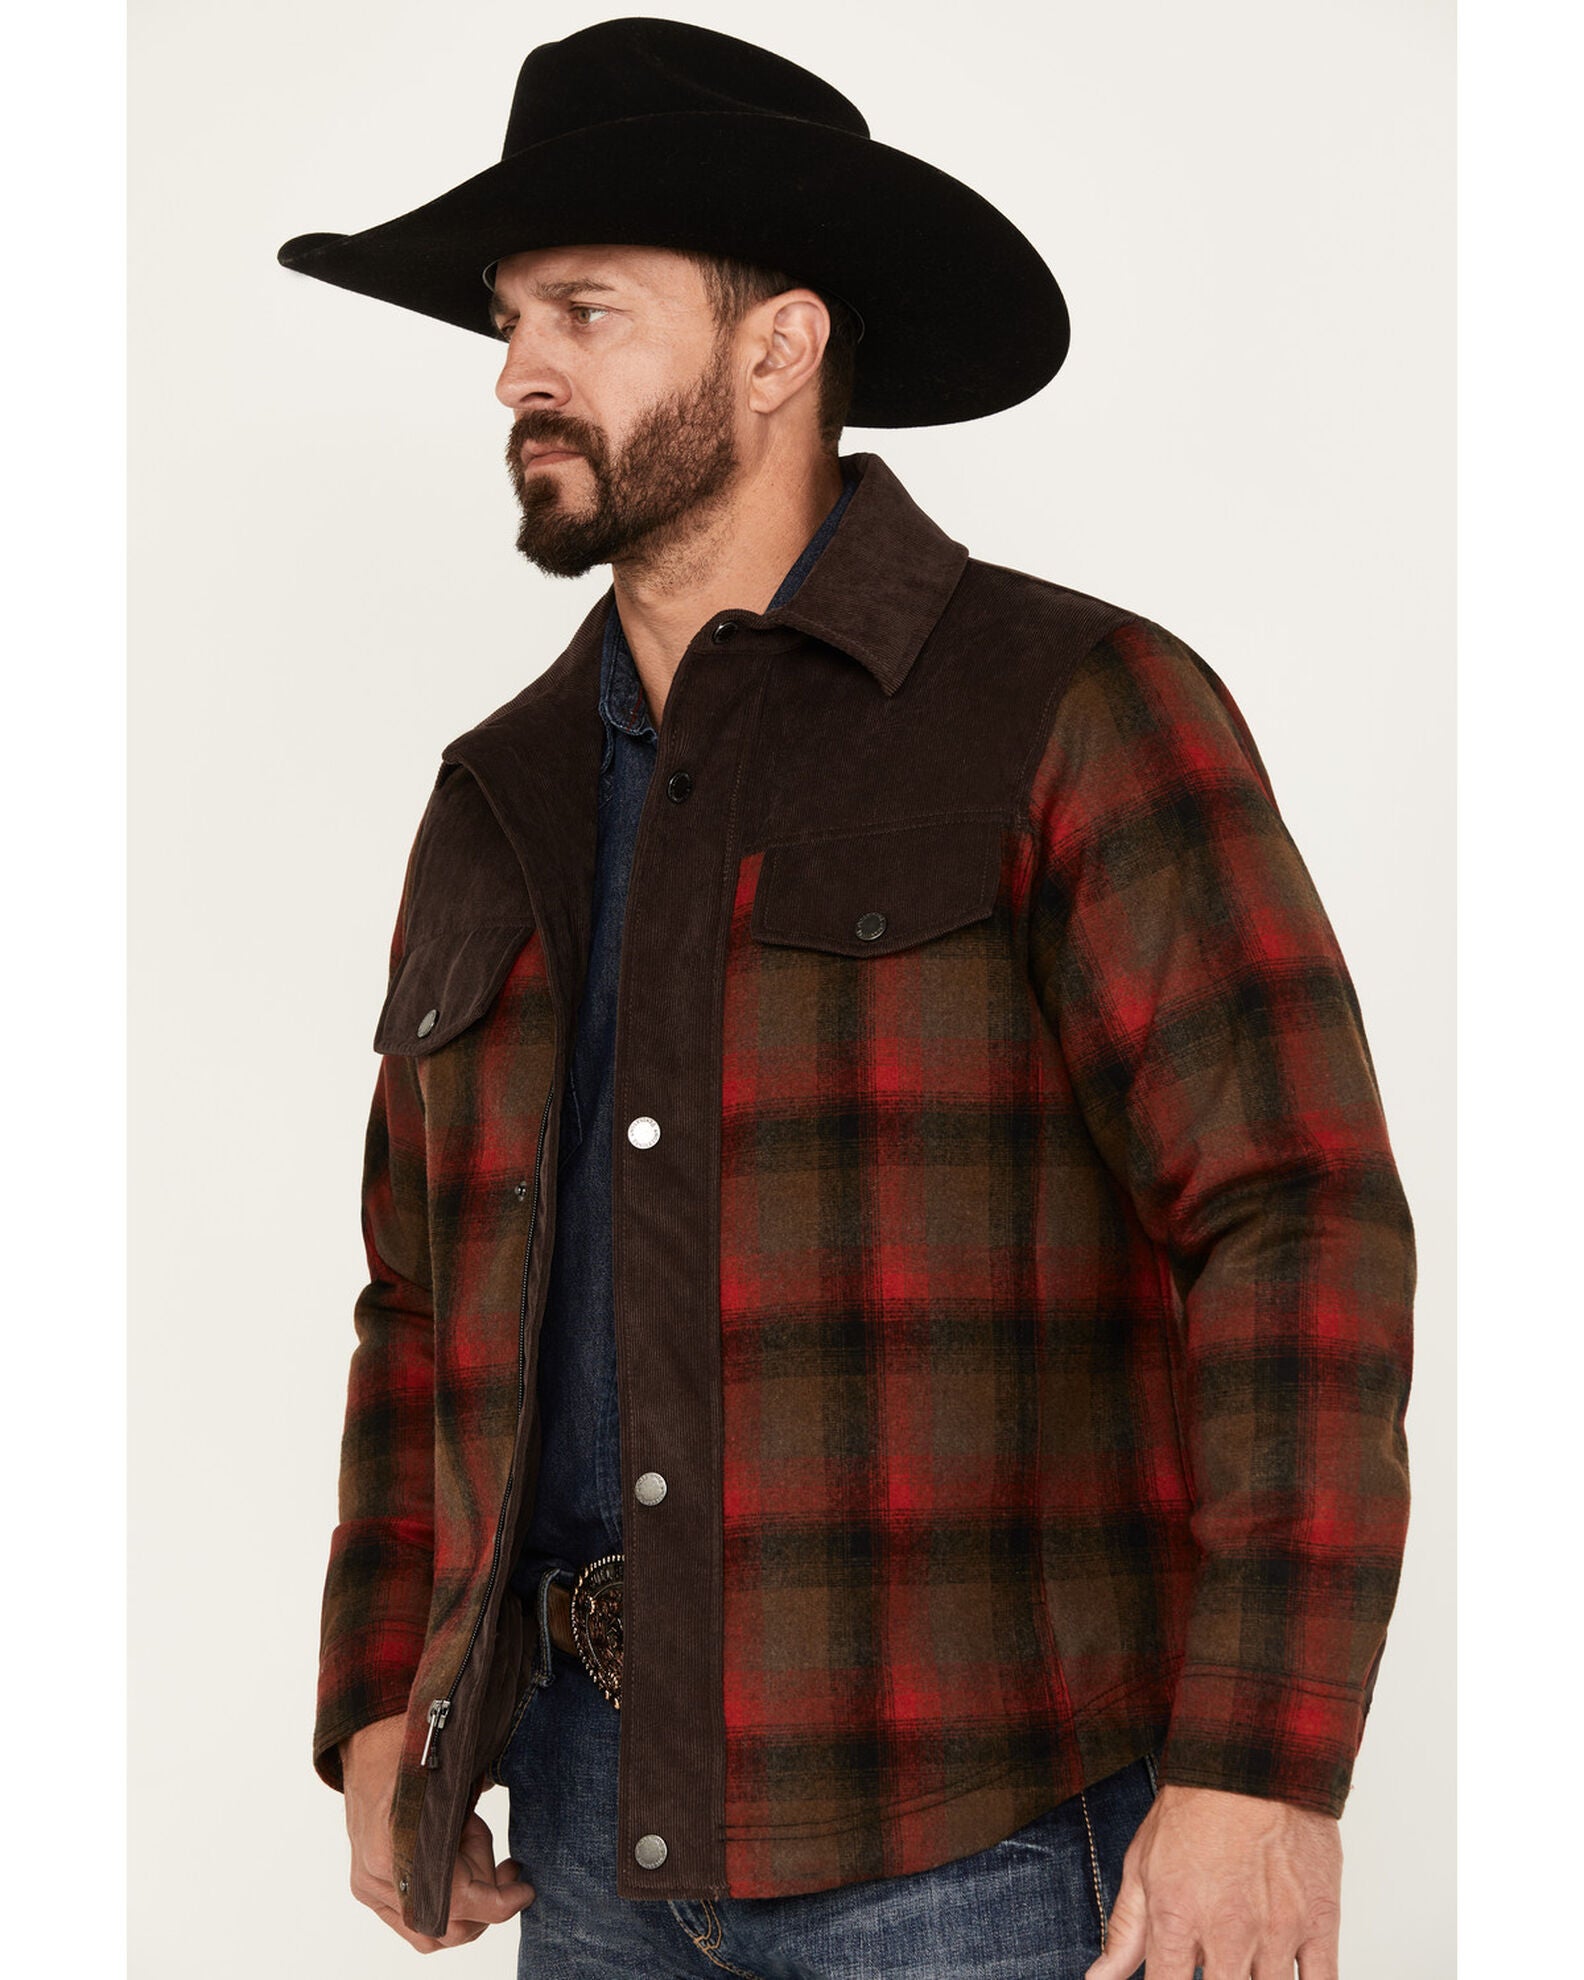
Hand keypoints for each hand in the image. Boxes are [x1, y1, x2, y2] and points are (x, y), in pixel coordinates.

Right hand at [341, 1713, 536, 1951]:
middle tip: (507, 1869)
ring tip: (480, 1862)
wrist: (367, 1735)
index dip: (500, 1902)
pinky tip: (458, 1868)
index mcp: (399, 1848)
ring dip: (465, 1907)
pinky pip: (411, 1920)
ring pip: (429, 1933)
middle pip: (449, 1928)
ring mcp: (368, 1886)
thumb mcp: (457, 1786)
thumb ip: (473, 1834)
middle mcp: (378, 1877)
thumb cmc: (417, 1750)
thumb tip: (509, 1876)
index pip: (459, 1902)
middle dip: (485, 1900)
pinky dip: (442, 1905)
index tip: (525, 1890)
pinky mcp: (366, 1886)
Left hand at [1083, 1782, 1341, 1979]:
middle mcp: (1228, 1934)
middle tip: (1213, 1970)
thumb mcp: (1141, 1865)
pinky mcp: (1321, 1922)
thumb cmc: (1193, 1809)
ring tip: (1242, 1968)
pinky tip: (1284, 1978)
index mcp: (1178, 1920)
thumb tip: (1098, 1979)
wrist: (1250, 1762)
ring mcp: (1278, 1932)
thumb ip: (1124, 1932)